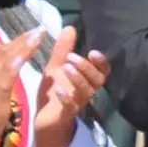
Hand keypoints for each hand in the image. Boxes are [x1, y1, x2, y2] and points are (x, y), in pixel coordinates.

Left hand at [33, 26, 110, 146]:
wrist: (45, 119)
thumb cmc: (54, 91)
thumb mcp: (57, 67)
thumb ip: (63, 49)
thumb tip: (70, 26)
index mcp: (87, 78)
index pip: (103, 69)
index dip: (101, 62)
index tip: (92, 51)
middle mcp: (87, 90)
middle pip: (98, 80)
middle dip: (87, 67)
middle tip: (72, 57)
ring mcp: (78, 103)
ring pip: (86, 92)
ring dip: (78, 79)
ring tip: (66, 68)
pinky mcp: (66, 114)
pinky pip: (71, 107)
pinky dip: (67, 98)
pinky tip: (59, 90)